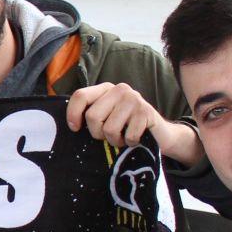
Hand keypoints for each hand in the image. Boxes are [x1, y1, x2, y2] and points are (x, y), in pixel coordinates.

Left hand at [66, 83, 202, 167]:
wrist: (160, 134)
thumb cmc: (127, 127)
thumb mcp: (107, 116)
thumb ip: (92, 113)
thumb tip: (71, 123)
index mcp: (106, 89)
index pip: (80, 96)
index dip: (73, 114)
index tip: (75, 128)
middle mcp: (119, 89)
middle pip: (92, 116)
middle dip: (98, 133)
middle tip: (109, 135)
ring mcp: (134, 99)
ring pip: (109, 129)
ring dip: (115, 140)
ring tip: (123, 136)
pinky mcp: (145, 112)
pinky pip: (127, 136)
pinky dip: (130, 142)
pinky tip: (136, 137)